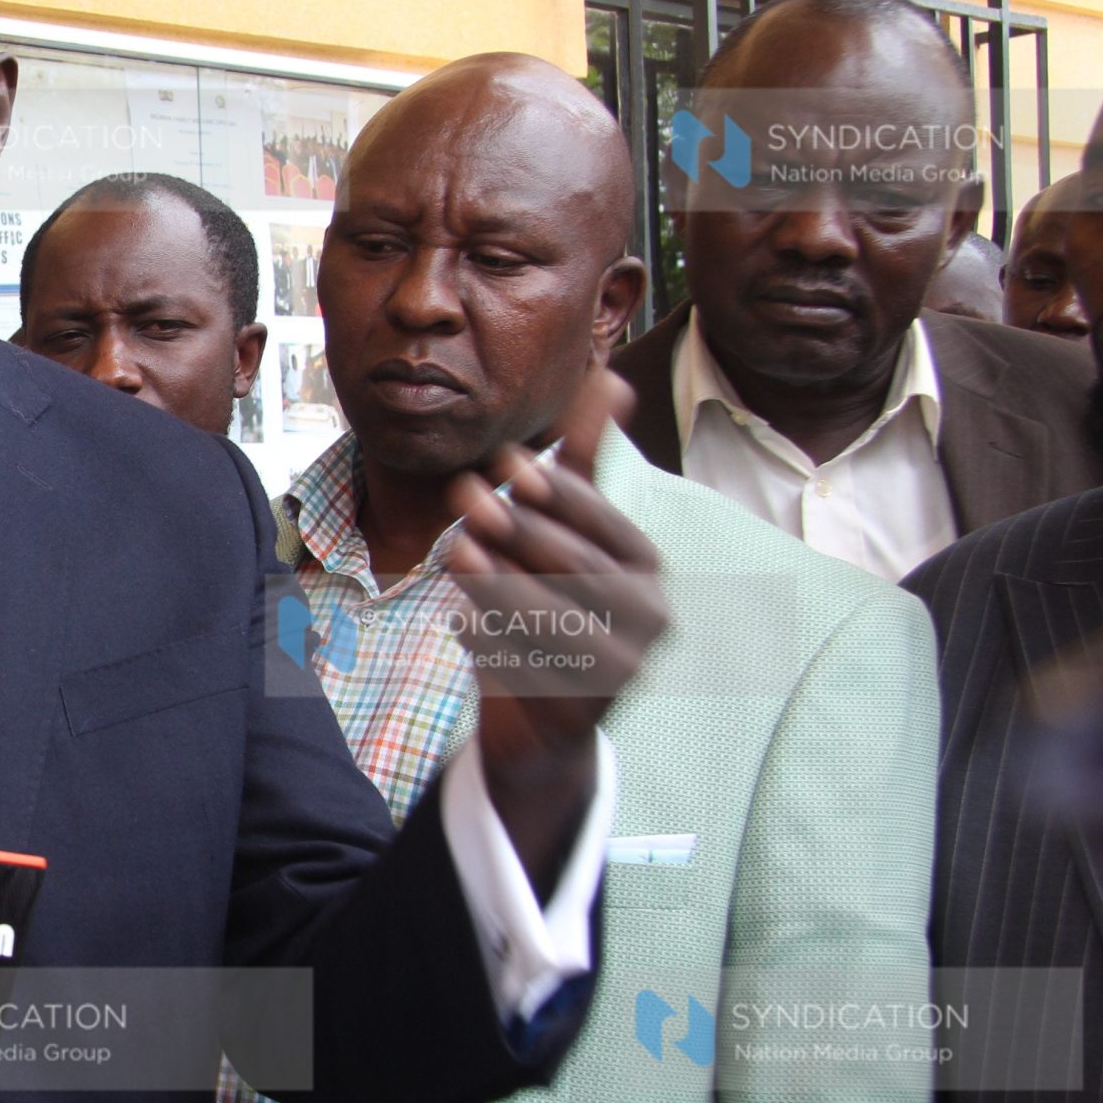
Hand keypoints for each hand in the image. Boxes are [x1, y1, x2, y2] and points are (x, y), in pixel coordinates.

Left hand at [445, 369, 666, 891]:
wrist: (547, 723)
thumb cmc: (554, 605)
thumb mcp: (568, 535)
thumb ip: (583, 466)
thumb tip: (611, 379)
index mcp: (645, 565)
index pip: (602, 519)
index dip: (555, 491)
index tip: (504, 463)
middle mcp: (648, 615)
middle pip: (576, 566)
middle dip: (516, 527)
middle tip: (465, 497)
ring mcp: (622, 669)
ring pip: (555, 619)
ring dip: (500, 584)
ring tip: (455, 555)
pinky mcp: (583, 713)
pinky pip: (531, 673)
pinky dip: (494, 649)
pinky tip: (462, 628)